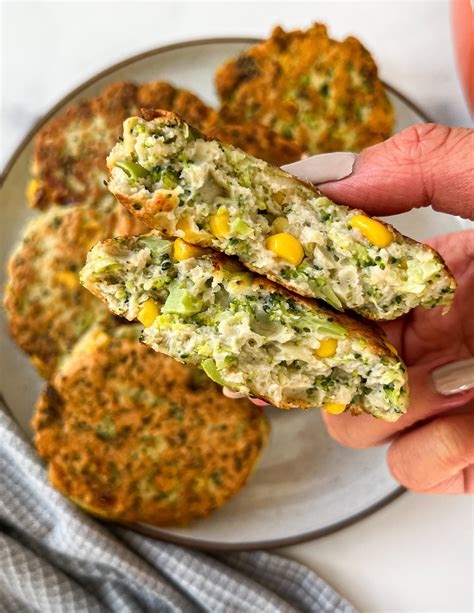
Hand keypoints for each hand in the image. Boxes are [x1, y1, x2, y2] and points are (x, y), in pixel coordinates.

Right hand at [319, 124, 473, 493]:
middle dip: (339, 361)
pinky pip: (415, 471)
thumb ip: (419, 166)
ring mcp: (444, 399)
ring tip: (443, 385)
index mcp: (427, 276)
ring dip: (392, 411)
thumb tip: (317, 171)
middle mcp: (426, 337)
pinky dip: (436, 457)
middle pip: (332, 362)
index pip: (332, 288)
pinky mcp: (465, 454)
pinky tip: (468, 431)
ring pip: (362, 425)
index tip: (270, 297)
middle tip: (371, 348)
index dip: (296, 293)